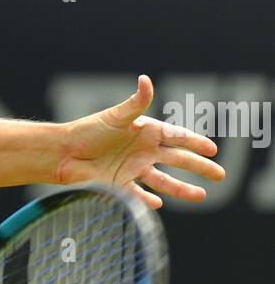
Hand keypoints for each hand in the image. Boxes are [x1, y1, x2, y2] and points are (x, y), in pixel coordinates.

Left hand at [57, 75, 224, 207]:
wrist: (62, 153)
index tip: (213, 150)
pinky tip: (160, 204)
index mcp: (145, 132)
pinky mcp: (119, 185)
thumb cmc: (87, 130)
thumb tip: (146, 79)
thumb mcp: (114, 116)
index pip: (177, 137)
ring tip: (202, 196)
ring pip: (164, 181)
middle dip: (199, 167)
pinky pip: (138, 195)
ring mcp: (132, 169)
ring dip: (182, 188)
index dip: (195, 143)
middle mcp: (142, 151)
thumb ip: (135, 102)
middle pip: (177, 160)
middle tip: (220, 175)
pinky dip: (148, 200)